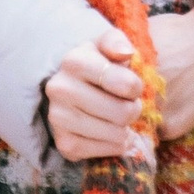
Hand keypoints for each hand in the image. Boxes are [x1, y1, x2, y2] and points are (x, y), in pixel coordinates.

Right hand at [45, 27, 146, 163]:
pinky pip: (106, 151)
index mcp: (73, 61)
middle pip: (123, 113)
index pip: (125, 83)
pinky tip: (108, 132)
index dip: (135, 87)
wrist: (71, 91)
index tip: (129, 86)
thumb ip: (116, 42)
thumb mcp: (107, 46)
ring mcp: (58, 118)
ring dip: (125, 128)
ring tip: (116, 118)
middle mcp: (59, 89)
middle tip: (124, 104)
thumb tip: (125, 53)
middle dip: (132, 109)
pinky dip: (115, 144)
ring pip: (117, 134)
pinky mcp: (64, 144)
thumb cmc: (98, 66)